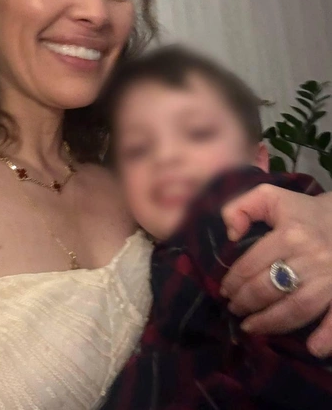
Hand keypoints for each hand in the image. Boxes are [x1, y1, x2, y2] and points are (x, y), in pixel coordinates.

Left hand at [221, 186, 331, 357]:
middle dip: (246, 303)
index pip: (252, 264)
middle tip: (233, 309)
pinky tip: (313, 349)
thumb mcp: (268, 197)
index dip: (234, 280)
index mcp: (290, 234)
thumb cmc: (301, 209)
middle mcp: (311, 257)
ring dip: (271, 323)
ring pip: (298, 308)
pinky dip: (327, 336)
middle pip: (271, 288)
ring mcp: (330, 277)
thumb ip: (241, 207)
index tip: (224, 290)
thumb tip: (230, 234)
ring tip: (251, 327)